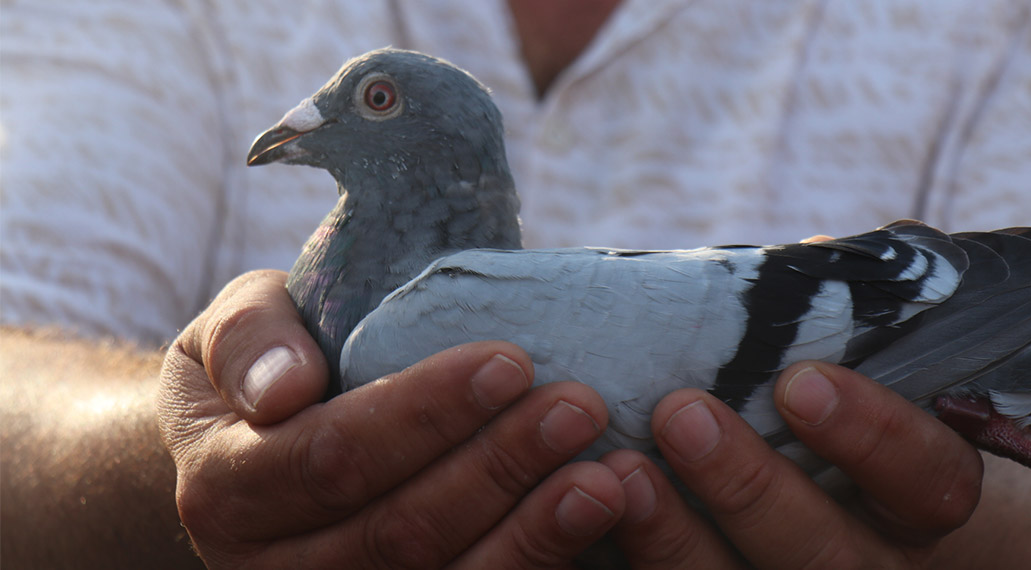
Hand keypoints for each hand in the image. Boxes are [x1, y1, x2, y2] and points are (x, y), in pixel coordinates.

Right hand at [157, 270, 625, 567]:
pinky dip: (531, 564)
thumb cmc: (262, 371)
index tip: (510, 362)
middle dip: (497, 467)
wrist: (249, 449)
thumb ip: (248, 341)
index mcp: (225, 487)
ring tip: (605, 480)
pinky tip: (588, 524)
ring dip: (531, 533)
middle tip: (581, 407)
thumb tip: (285, 389)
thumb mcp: (230, 330)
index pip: (333, 456)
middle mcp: (270, 567)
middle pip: (396, 532)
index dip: (424, 414)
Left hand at [600, 362, 983, 568]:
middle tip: (682, 415)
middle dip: (751, 487)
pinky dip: (643, 558)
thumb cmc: (826, 424)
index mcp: (914, 501)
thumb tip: (804, 260)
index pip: (928, 478)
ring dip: (679, 538)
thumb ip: (831, 332)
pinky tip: (599, 512)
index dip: (873, 435)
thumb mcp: (849, 382)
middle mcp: (872, 564)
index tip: (800, 381)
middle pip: (829, 554)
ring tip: (624, 469)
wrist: (817, 514)